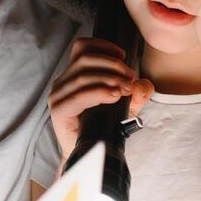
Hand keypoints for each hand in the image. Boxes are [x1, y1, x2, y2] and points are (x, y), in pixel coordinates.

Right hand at [47, 37, 153, 161]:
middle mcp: (62, 83)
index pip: (81, 47)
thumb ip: (137, 93)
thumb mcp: (126, 105)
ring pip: (84, 76)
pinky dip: (99, 92)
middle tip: (131, 78)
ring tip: (125, 89)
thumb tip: (143, 84)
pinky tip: (113, 96)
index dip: (103, 46)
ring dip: (110, 79)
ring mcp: (58, 96)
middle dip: (113, 65)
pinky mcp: (59, 110)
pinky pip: (80, 95)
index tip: (123, 56)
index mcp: (73, 75)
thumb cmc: (102, 128)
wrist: (87, 154)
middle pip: (86, 59)